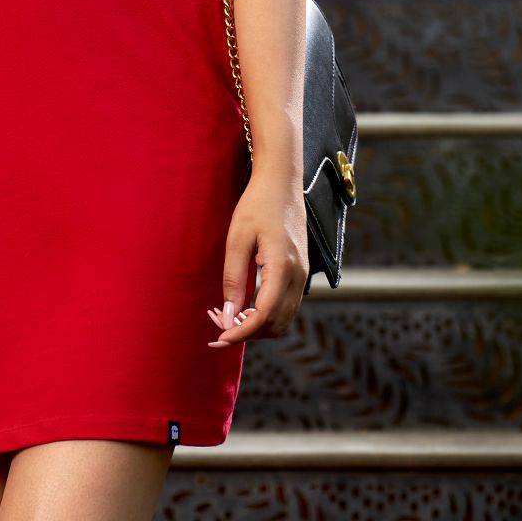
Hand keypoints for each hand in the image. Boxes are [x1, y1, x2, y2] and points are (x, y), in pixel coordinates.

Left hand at [207, 171, 307, 347]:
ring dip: (257, 325)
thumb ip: (233, 278)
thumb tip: (228, 314)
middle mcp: (298, 276)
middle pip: (276, 325)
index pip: (264, 316)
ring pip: (283, 319)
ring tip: (229, 316)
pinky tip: (245, 305)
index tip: (219, 338)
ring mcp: (302, 276)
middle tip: (219, 326)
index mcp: (283, 267)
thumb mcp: (237, 238)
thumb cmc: (257, 204)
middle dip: (248, 332)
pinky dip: (266, 314)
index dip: (241, 332)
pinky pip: (286, 306)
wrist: (281, 183)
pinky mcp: (300, 273)